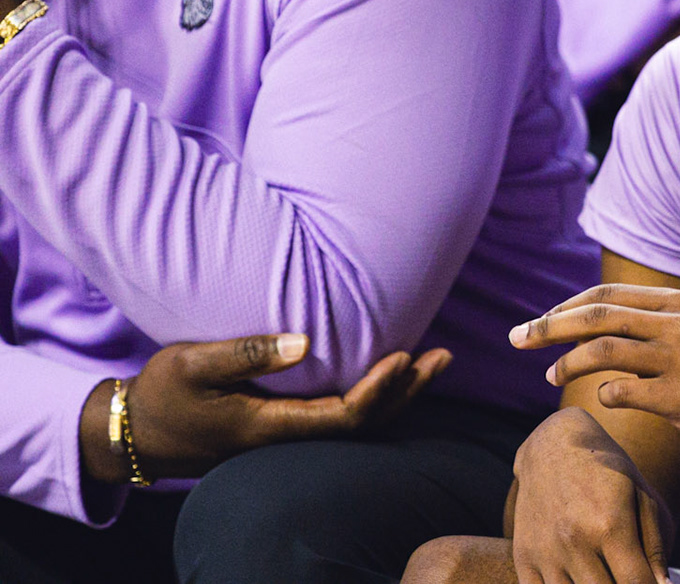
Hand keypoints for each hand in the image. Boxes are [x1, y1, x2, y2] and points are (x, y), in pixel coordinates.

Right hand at [82, 333, 450, 481]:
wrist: (136, 432)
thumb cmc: (162, 392)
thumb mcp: (192, 364)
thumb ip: (246, 353)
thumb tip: (304, 342)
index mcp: (267, 425)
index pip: (342, 417)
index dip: (378, 391)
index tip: (404, 357)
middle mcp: (285, 436)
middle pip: (363, 424)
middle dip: (406, 391)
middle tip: (443, 356)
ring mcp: (287, 435)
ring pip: (358, 422)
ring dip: (399, 393)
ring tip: (435, 360)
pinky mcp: (284, 427)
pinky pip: (342, 416)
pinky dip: (376, 395)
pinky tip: (394, 372)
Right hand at [508, 407, 673, 583]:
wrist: (552, 446)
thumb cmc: (606, 470)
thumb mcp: (640, 494)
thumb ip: (654, 543)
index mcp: (610, 524)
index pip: (636, 583)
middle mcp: (575, 541)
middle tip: (626, 577)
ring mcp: (546, 552)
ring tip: (604, 575)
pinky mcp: (524, 558)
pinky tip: (578, 579)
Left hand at [511, 284, 679, 458]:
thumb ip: (652, 320)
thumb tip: (588, 319)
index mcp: (678, 303)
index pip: (606, 296)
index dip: (564, 308)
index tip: (536, 323)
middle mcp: (679, 324)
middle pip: (597, 317)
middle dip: (548, 327)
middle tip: (515, 338)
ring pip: (603, 351)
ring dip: (566, 363)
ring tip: (549, 376)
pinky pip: (623, 393)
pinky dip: (604, 395)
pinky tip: (604, 399)